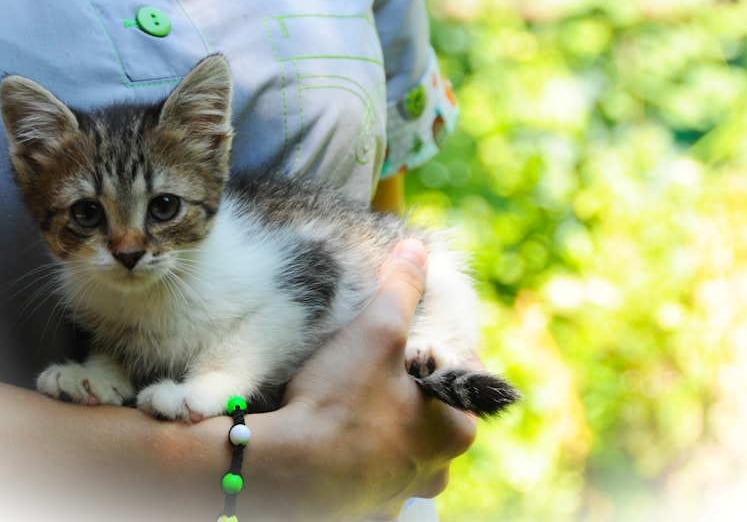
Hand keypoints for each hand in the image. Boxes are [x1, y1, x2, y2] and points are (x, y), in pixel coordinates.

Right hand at [256, 239, 477, 519]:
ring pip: (401, 442)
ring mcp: (398, 491)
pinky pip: (369, 467)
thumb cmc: (341, 404)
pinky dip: (356, 448)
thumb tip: (416, 250)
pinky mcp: (362, 503)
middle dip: (408, 382)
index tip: (408, 329)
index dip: (436, 342)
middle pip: (430, 409)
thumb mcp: (376, 331)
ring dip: (383, 419)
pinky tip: (331, 429)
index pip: (462, 373)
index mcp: (455, 429)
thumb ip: (400, 288)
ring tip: (350, 394)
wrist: (283, 471)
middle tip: (374, 359)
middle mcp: (436, 468)